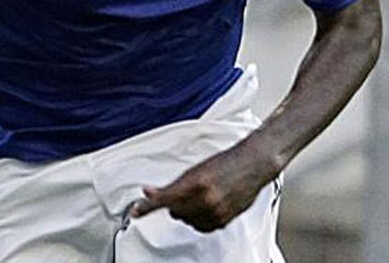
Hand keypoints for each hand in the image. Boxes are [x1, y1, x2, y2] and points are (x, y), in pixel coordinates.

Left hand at [129, 140, 278, 231]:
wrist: (252, 164)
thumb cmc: (225, 162)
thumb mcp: (194, 169)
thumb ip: (171, 184)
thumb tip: (149, 192)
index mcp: (196, 182)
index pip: (164, 199)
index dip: (147, 207)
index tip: (136, 212)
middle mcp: (206, 199)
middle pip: (174, 212)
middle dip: (173, 204)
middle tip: (183, 192)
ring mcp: (216, 211)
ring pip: (187, 220)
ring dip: (186, 212)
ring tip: (199, 197)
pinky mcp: (224, 220)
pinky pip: (201, 227)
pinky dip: (198, 219)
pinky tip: (205, 206)